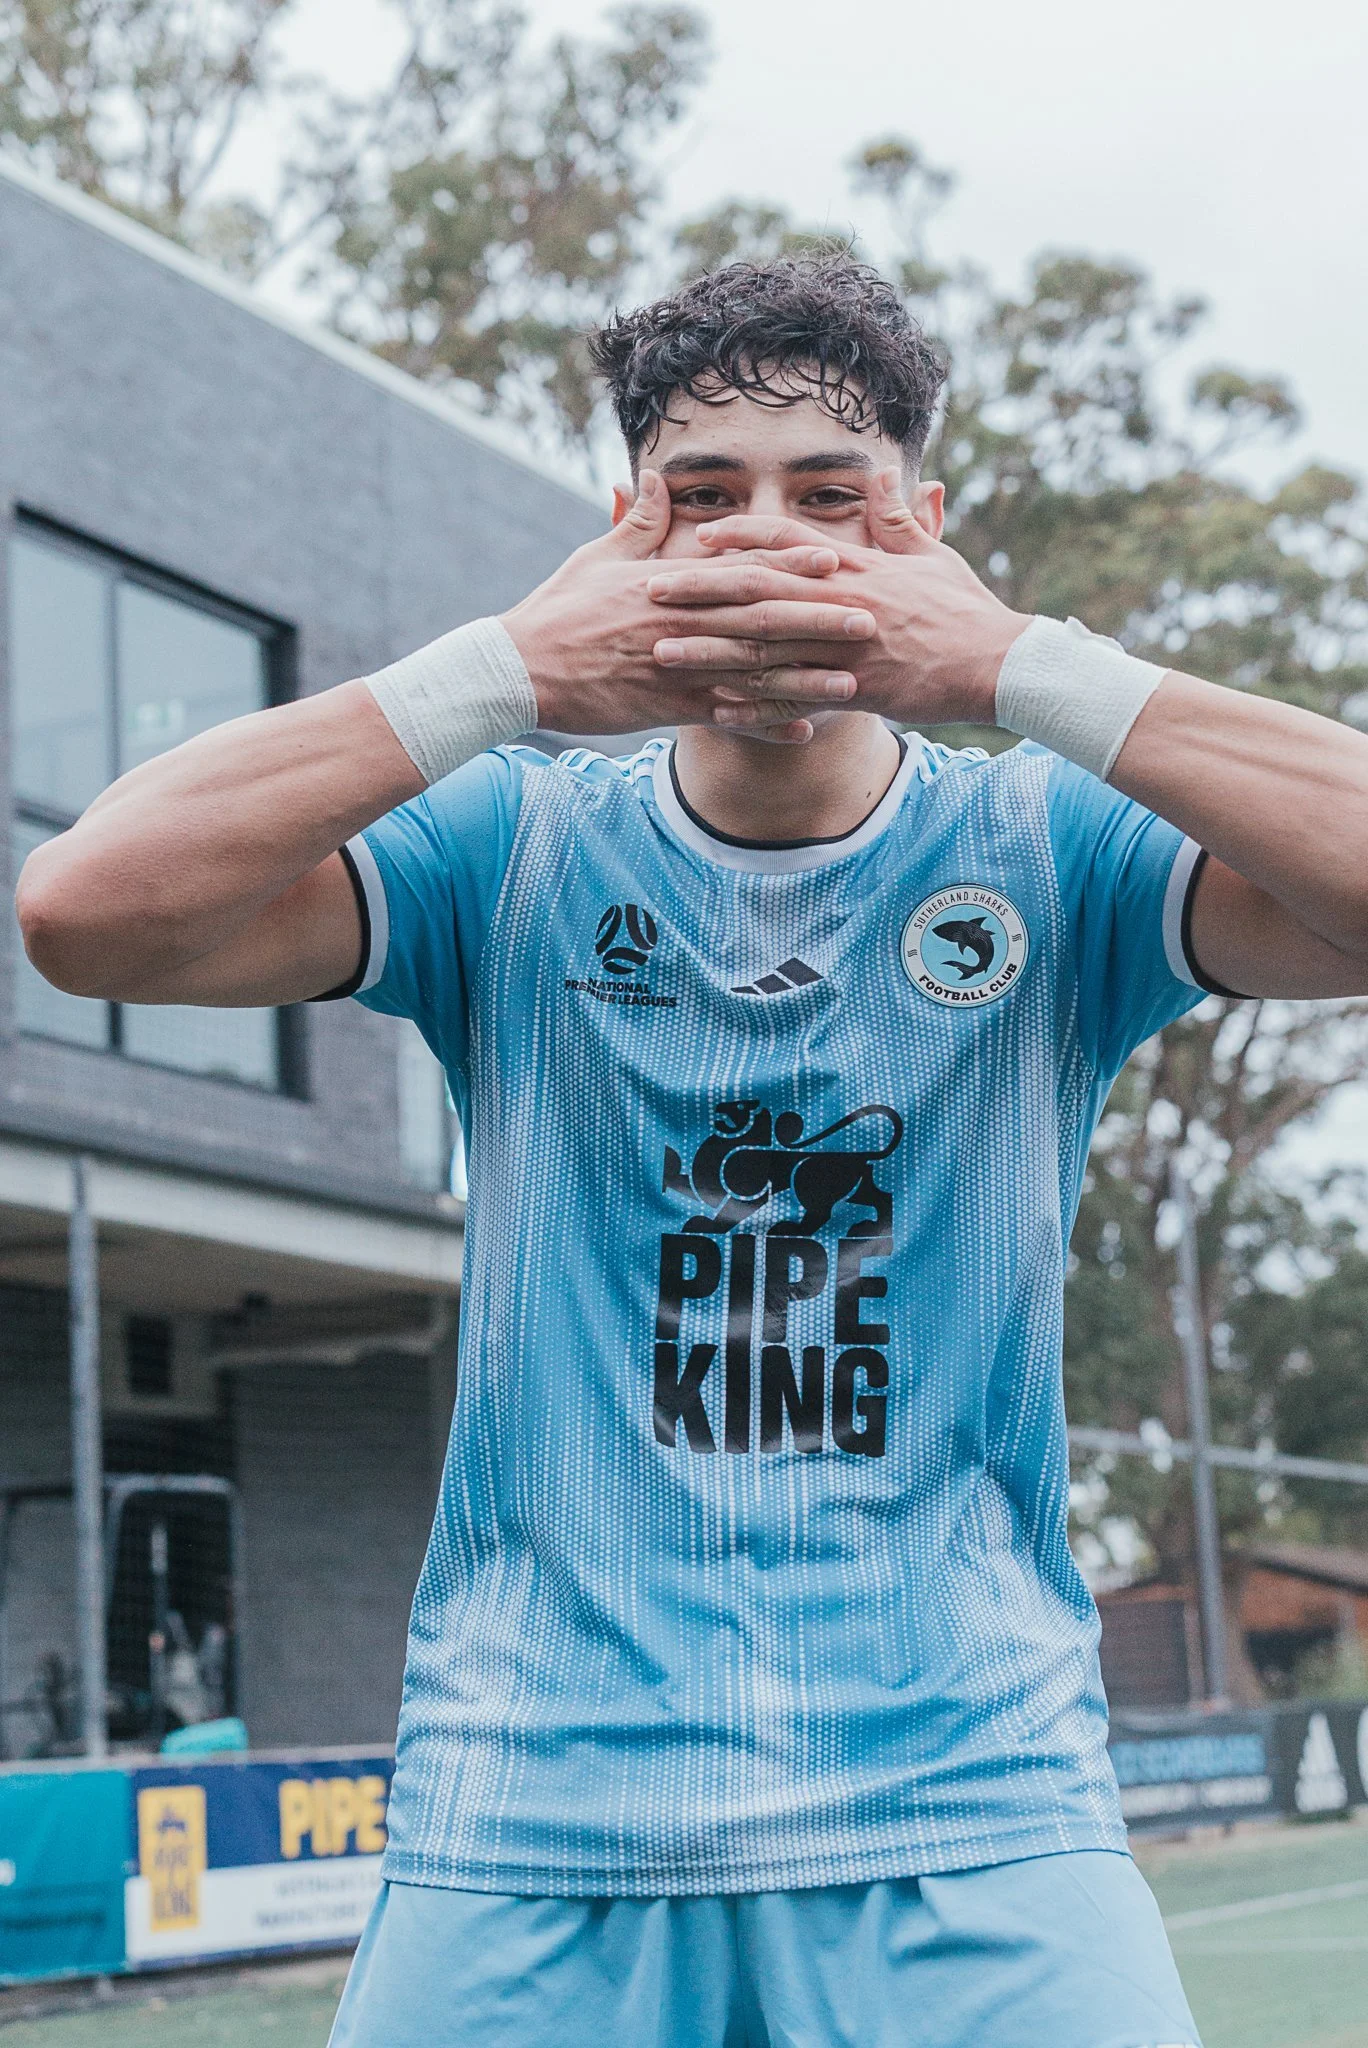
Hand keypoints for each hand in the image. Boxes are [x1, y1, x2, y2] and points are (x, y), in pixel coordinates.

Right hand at [498, 470, 877, 743]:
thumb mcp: (598, 558)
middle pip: (762, 620)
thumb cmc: (559, 610)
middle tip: (870, 617)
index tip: (834, 556)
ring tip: (853, 681)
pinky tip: (805, 733)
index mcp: (670, 583)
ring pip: (753, 672)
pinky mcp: (666, 706)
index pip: (740, 568)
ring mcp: (677, 666)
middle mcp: (682, 623)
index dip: (790, 562)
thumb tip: (652, 480)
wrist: (522, 668)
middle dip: (818, 618)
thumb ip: (636, 523)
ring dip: (806, 677)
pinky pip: (726, 718)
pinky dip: (766, 727)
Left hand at [645, 470, 1030, 730]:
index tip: (698, 535)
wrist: (999, 663)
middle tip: (651, 590)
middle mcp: (843, 603)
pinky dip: (754, 705)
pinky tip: (715, 709)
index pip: (788, 543)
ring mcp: (846, 648)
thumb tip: (882, 474)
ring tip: (662, 651)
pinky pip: (795, 699)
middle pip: (758, 591)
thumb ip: (898, 518)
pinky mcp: (856, 690)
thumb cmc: (966, 609)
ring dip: (709, 650)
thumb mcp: (933, 555)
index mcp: (858, 567)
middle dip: (701, 590)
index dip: (740, 537)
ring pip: (764, 647)